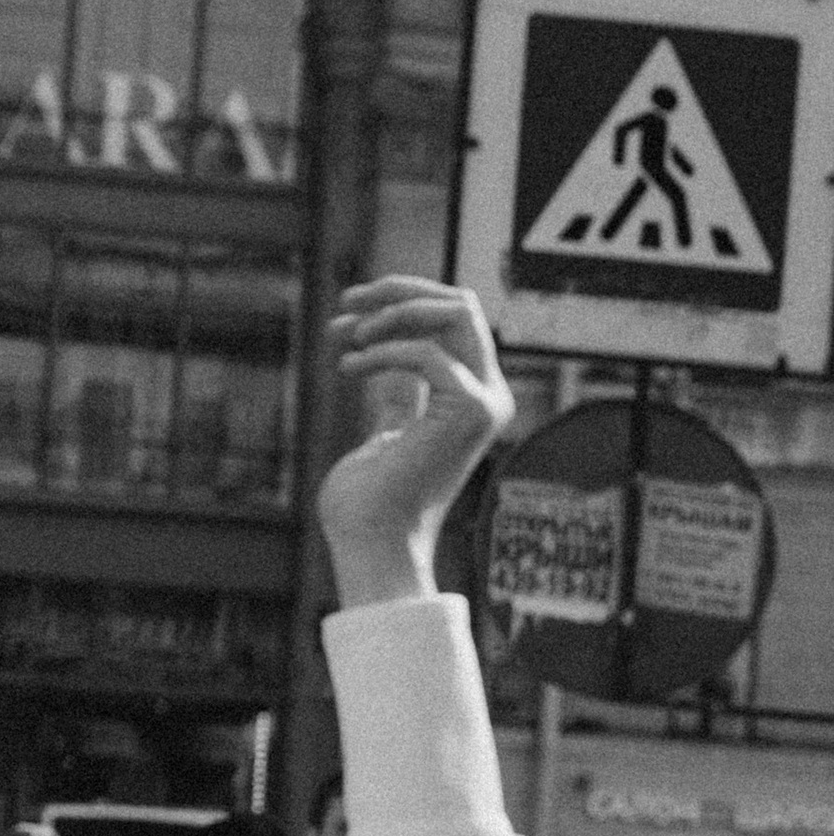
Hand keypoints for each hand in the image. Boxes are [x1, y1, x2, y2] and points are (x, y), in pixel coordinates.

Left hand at [317, 279, 513, 608]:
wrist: (370, 544)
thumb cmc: (368, 502)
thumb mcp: (387, 430)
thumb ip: (401, 395)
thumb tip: (392, 359)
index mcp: (471, 398)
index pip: (454, 318)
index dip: (400, 301)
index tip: (347, 311)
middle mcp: (488, 396)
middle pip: (462, 303)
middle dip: (400, 291)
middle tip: (347, 303)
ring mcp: (485, 403)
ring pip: (457, 312)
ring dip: (394, 312)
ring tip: (345, 335)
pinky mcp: (471, 411)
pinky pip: (428, 353)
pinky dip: (381, 352)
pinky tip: (348, 369)